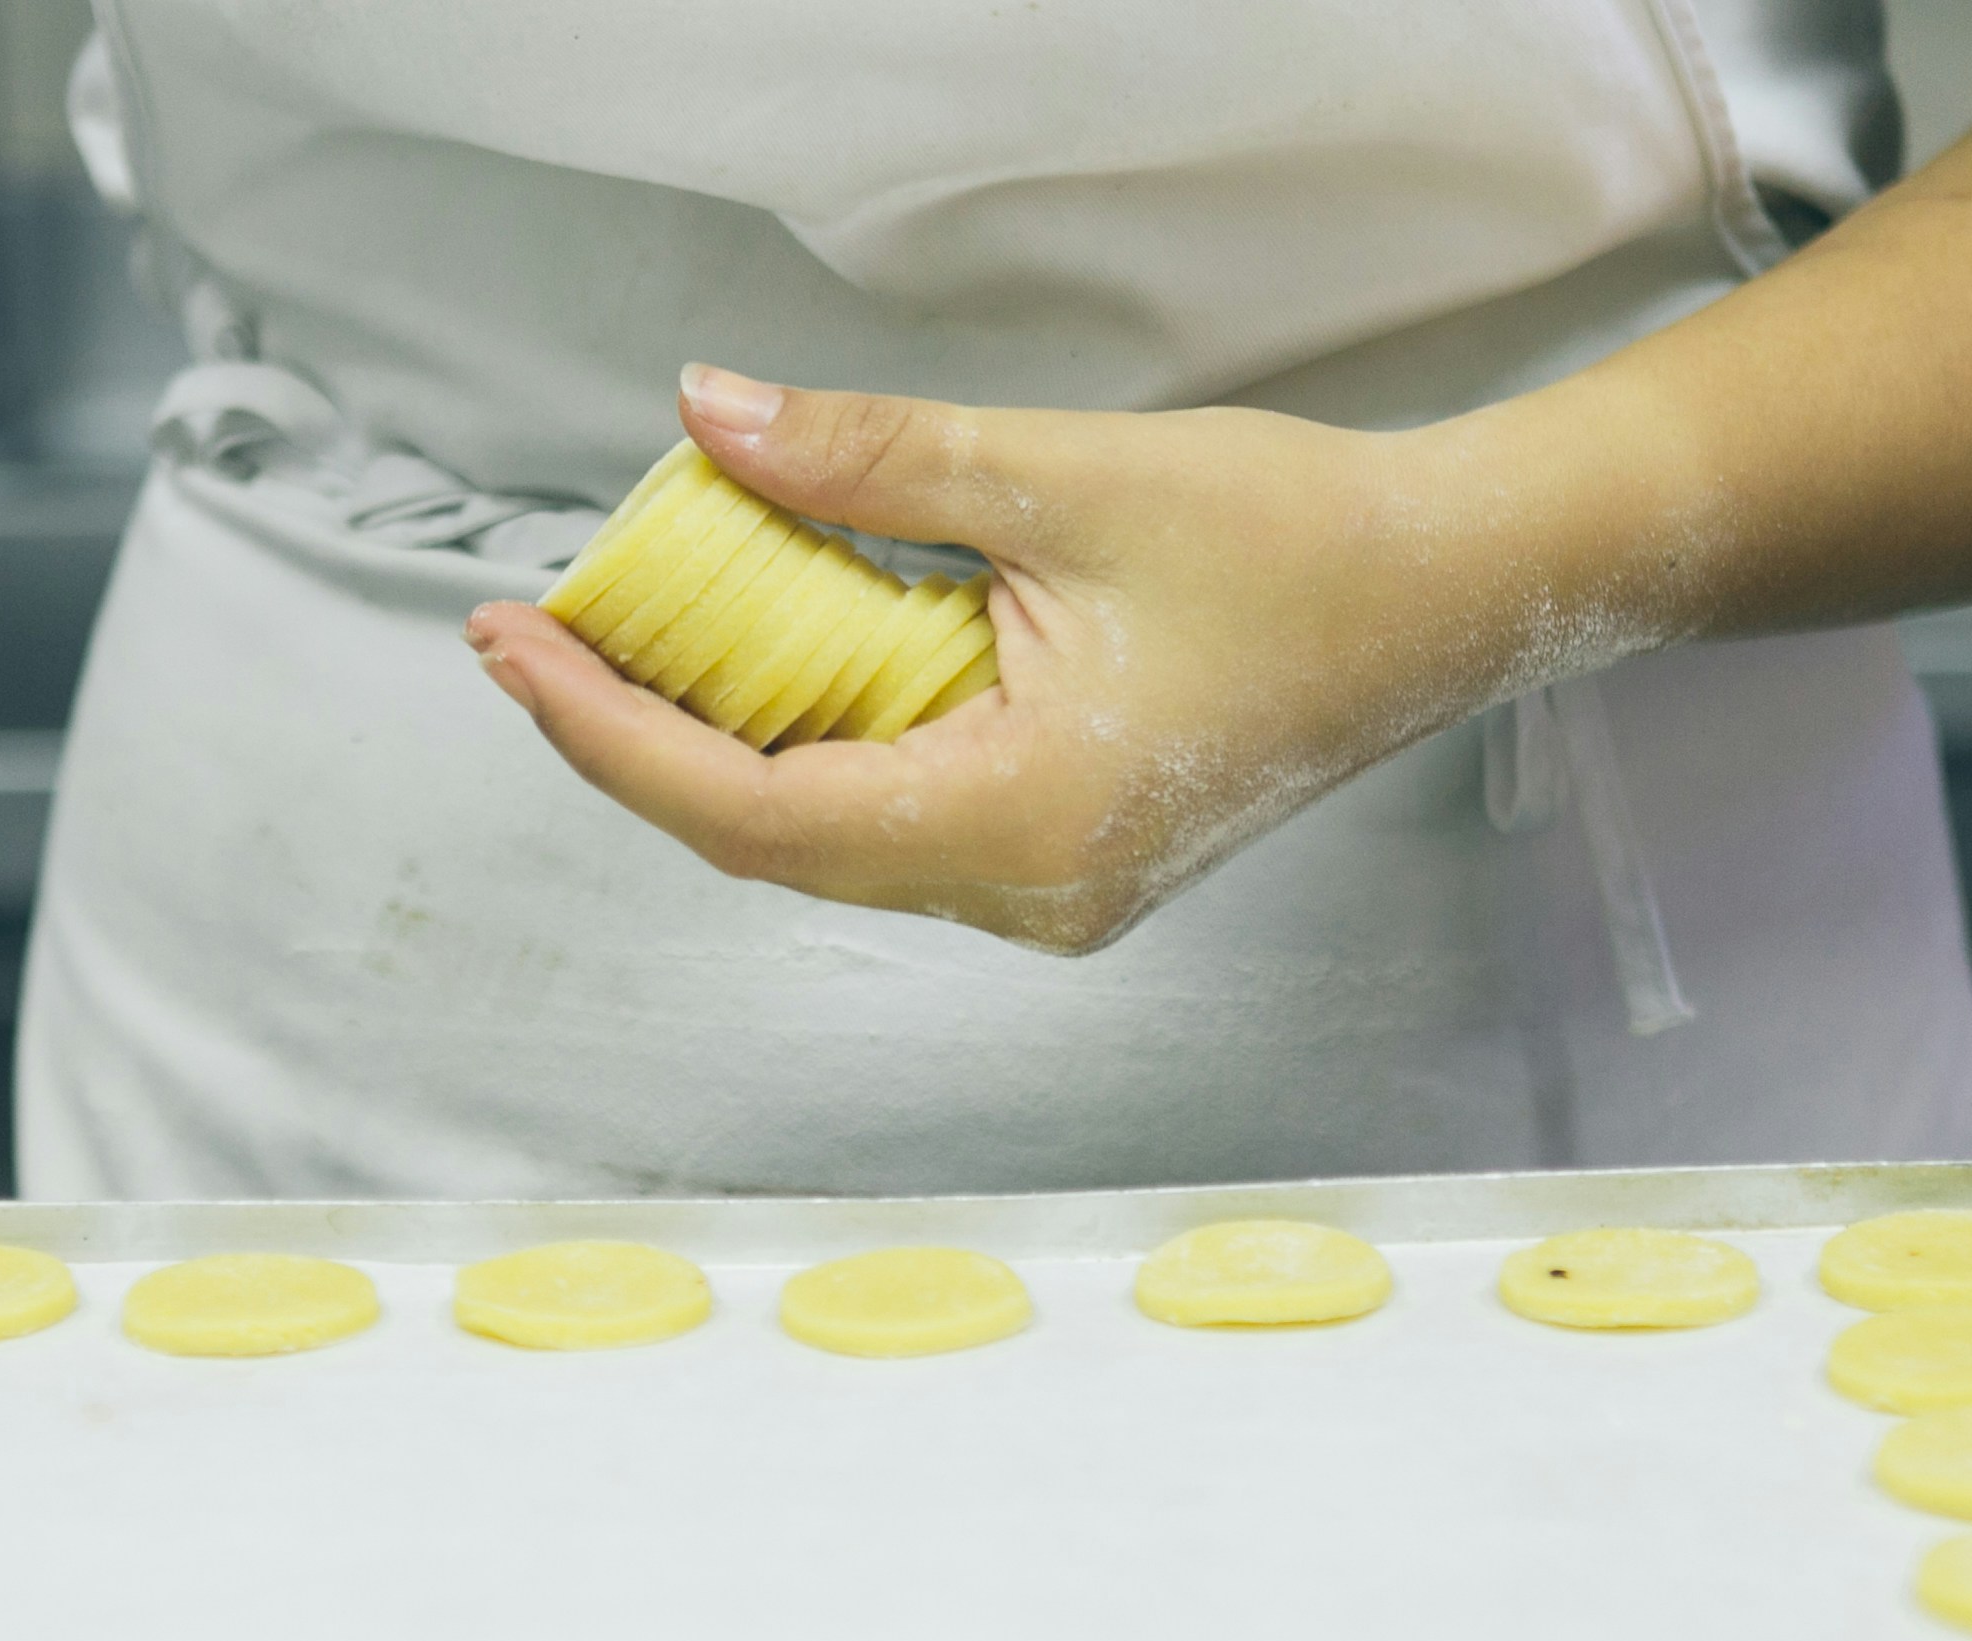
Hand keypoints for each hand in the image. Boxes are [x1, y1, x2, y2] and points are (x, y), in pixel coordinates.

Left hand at [463, 365, 1642, 954]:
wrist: (1456, 592)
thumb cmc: (1300, 540)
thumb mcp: (1062, 475)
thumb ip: (868, 462)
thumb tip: (706, 418)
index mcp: (1019, 822)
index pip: (751, 813)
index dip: (610, 734)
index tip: (514, 648)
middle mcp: (1025, 892)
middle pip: (773, 838)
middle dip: (646, 733)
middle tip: (544, 627)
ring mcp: (1049, 891)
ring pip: (831, 834)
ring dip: (729, 736)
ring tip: (638, 628)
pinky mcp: (1066, 859)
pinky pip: (898, 815)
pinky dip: (819, 738)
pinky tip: (772, 657)